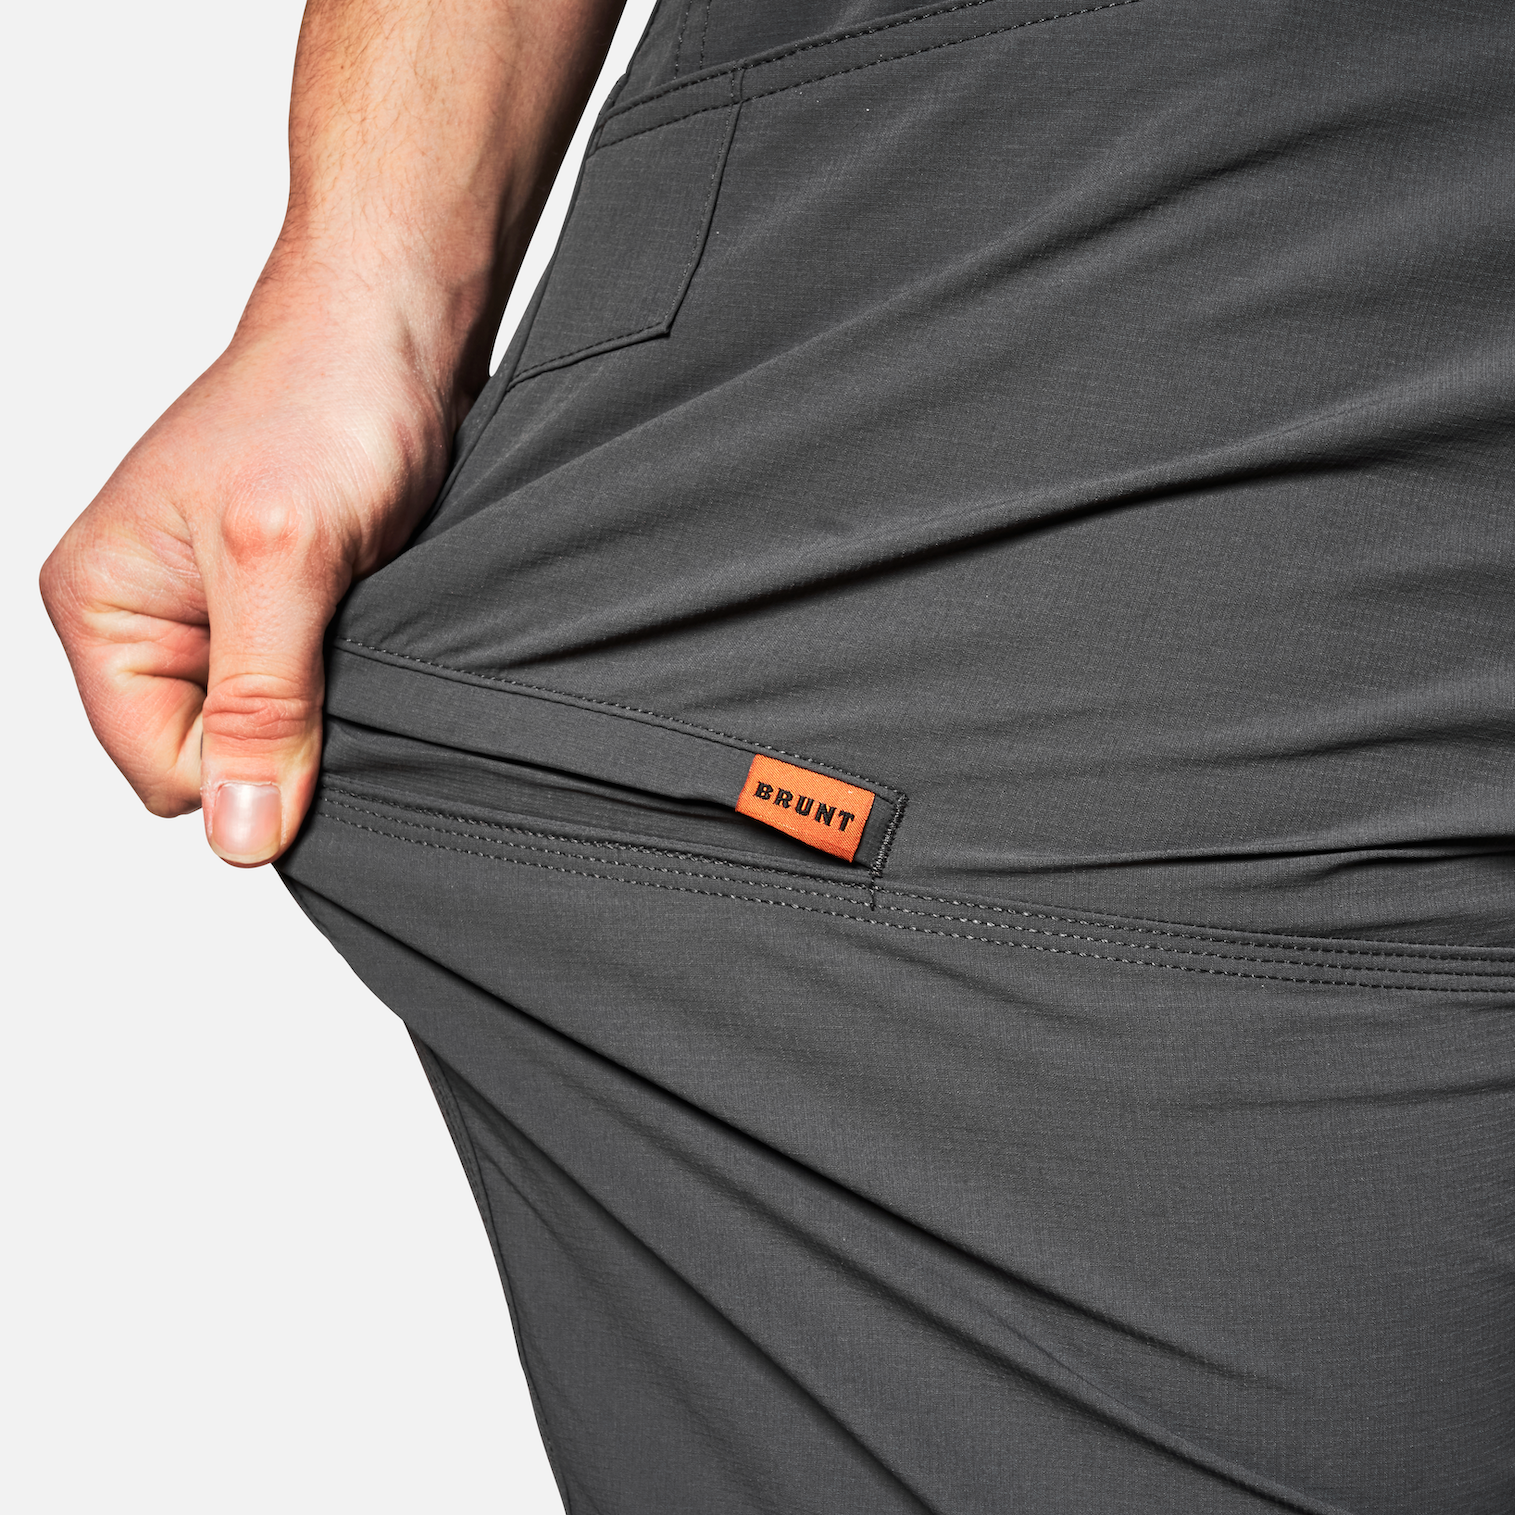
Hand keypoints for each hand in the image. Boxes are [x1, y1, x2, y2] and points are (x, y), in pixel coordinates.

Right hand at [40, 295, 451, 864]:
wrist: (393, 327)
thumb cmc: (323, 402)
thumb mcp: (285, 561)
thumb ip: (260, 705)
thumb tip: (240, 833)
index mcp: (100, 607)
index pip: (164, 773)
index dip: (248, 764)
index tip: (314, 700)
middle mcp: (144, 619)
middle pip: (213, 760)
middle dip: (287, 731)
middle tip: (337, 642)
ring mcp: (210, 616)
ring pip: (266, 730)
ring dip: (323, 698)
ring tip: (352, 614)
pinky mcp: (276, 609)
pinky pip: (306, 691)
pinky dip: (345, 672)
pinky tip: (366, 615)